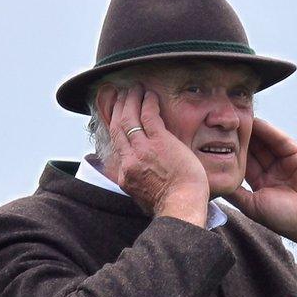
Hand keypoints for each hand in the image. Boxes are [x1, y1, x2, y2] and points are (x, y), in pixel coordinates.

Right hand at [107, 84, 209, 224]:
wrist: (181, 207)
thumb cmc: (171, 207)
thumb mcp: (145, 199)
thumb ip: (139, 185)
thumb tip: (141, 181)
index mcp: (125, 175)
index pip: (116, 146)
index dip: (115, 128)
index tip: (116, 117)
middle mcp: (129, 161)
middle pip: (118, 128)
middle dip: (118, 108)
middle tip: (120, 95)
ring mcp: (143, 150)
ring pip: (129, 119)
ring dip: (130, 101)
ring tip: (133, 89)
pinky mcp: (160, 142)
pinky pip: (149, 116)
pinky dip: (147, 103)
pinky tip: (149, 95)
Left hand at [226, 118, 296, 258]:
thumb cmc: (286, 220)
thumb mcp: (253, 207)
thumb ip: (236, 193)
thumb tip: (213, 183)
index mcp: (261, 186)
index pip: (244, 165)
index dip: (231, 154)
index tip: (215, 142)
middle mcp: (273, 173)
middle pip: (254, 151)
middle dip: (241, 139)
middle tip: (224, 125)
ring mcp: (286, 163)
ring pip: (266, 143)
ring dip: (253, 132)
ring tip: (237, 120)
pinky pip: (281, 141)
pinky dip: (269, 131)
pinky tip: (256, 122)